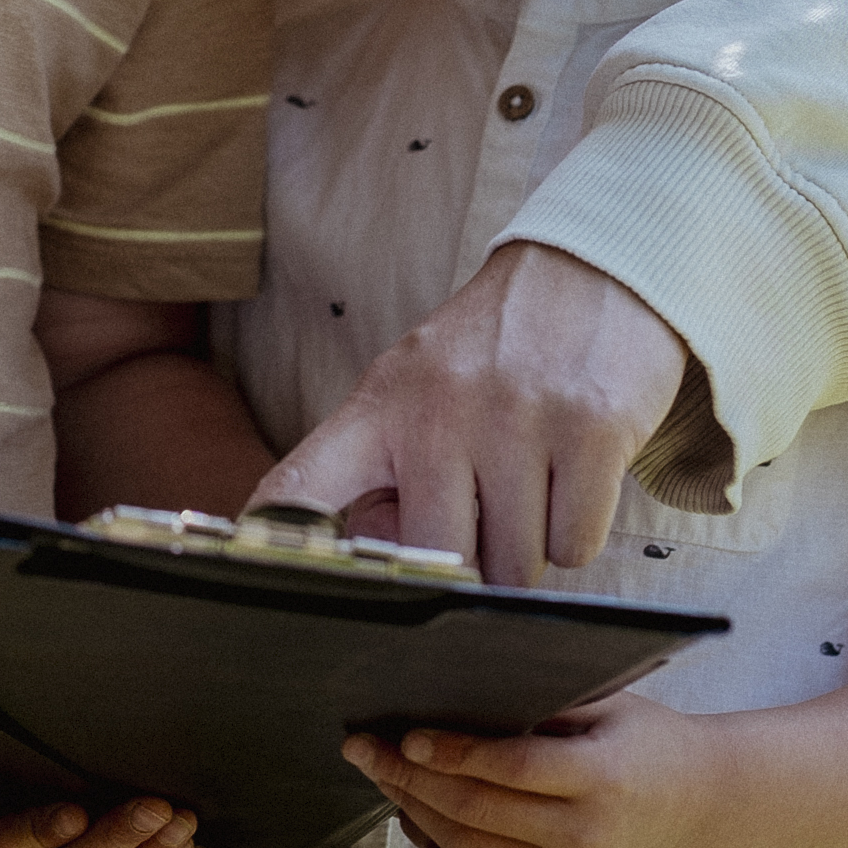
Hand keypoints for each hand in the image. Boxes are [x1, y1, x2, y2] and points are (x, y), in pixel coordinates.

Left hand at [244, 240, 687, 584]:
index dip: (277, 542)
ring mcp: (516, 418)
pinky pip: (574, 548)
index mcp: (379, 404)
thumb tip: (378, 557)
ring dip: (528, 548)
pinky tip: (571, 477)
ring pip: (513, 565)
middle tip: (485, 516)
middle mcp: (439, 410)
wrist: (589, 270)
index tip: (257, 577)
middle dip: (468, 564)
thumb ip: (386, 470)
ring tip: (532, 481)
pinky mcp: (590, 429)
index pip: (305, 484)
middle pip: (439, 558)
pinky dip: (575, 533)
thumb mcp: (417, 388)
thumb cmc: (494, 350)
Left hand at [344, 691, 721, 847]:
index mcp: (602, 780)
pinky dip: (436, 835)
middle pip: (478, 811)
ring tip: (376, 768)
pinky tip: (408, 801)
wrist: (691, 805)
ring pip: (468, 844)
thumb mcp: (605, 702)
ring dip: (413, 808)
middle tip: (362, 747)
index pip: (513, 767)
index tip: (405, 736)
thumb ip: (544, 699)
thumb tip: (460, 678)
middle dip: (411, 780)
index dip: (454, 753)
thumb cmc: (641, 736)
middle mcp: (583, 835)